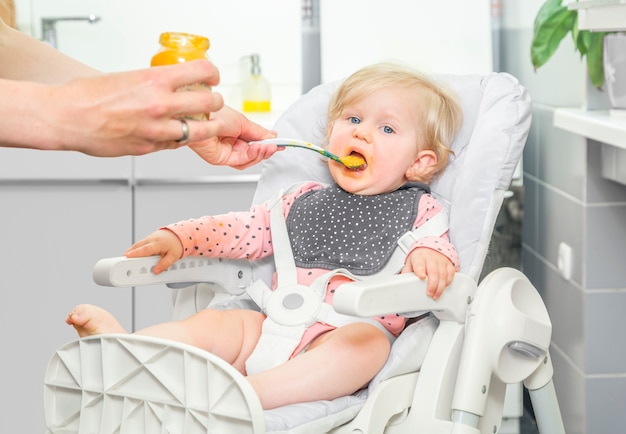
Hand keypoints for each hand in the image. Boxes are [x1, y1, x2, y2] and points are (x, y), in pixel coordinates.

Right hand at [42, 60, 225, 155]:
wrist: (67, 118)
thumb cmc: (88, 96)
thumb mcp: (127, 77)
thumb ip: (153, 84)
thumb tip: (170, 86)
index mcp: (155, 80)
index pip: (201, 71)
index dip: (212, 73)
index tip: (212, 77)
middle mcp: (161, 104)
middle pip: (210, 102)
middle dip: (216, 100)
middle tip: (214, 101)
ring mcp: (158, 129)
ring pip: (202, 130)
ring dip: (209, 126)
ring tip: (210, 124)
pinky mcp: (151, 147)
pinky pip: (177, 144)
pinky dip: (181, 139)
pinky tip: (178, 134)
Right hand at [125, 229, 182, 273]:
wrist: (180, 234)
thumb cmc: (177, 244)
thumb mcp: (174, 256)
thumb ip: (164, 264)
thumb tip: (156, 271)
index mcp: (157, 243)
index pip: (143, 250)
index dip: (134, 254)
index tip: (126, 257)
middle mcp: (151, 240)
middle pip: (136, 247)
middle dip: (128, 255)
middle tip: (121, 263)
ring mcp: (148, 239)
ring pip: (137, 246)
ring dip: (131, 252)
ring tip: (126, 262)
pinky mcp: (147, 240)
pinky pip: (139, 245)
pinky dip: (135, 251)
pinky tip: (134, 257)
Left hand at [188, 105, 278, 168]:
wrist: (200, 113)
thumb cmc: (214, 112)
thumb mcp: (243, 121)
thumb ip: (259, 132)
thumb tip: (272, 137)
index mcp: (235, 134)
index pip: (254, 144)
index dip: (267, 145)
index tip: (279, 144)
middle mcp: (230, 144)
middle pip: (252, 154)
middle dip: (265, 150)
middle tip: (275, 146)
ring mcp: (225, 152)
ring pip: (248, 160)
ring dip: (260, 154)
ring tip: (268, 147)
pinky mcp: (219, 159)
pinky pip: (240, 161)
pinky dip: (251, 155)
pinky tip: (258, 148)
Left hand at [402, 247, 455, 299]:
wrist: (430, 247)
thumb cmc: (420, 256)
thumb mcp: (410, 262)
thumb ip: (407, 272)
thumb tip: (401, 282)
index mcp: (420, 258)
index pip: (420, 264)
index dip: (421, 270)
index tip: (421, 277)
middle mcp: (431, 259)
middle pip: (433, 272)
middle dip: (432, 285)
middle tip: (429, 293)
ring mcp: (441, 261)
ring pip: (443, 274)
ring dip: (440, 287)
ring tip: (436, 295)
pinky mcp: (448, 264)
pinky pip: (451, 274)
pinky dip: (448, 282)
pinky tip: (444, 287)